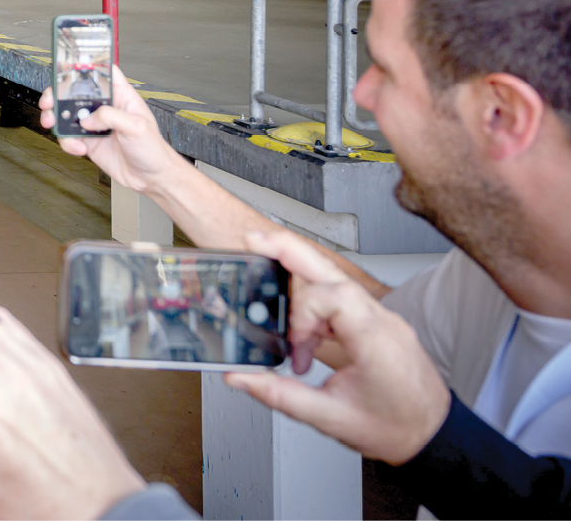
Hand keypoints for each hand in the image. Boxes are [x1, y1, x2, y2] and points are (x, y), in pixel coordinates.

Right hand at [39, 65, 192, 193]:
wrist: (149, 177)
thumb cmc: (152, 149)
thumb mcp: (137, 126)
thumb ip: (110, 116)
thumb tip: (88, 117)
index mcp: (120, 95)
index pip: (102, 72)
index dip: (85, 65)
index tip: (68, 64)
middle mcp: (104, 107)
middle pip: (74, 92)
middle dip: (57, 94)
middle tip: (50, 102)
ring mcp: (94, 124)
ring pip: (66, 114)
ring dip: (56, 119)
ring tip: (54, 124)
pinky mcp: (87, 141)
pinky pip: (68, 137)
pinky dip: (67, 142)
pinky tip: (79, 149)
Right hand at [222, 230, 448, 464]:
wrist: (432, 434)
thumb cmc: (394, 428)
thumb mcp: (331, 418)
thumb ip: (280, 396)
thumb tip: (241, 378)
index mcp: (376, 341)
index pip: (334, 295)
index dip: (302, 314)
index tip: (294, 346)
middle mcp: (383, 322)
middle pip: (332, 270)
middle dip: (289, 250)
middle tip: (253, 240)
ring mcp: (383, 320)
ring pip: (336, 280)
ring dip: (300, 281)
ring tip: (269, 285)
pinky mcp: (378, 324)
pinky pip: (342, 298)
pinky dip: (315, 305)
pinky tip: (304, 328)